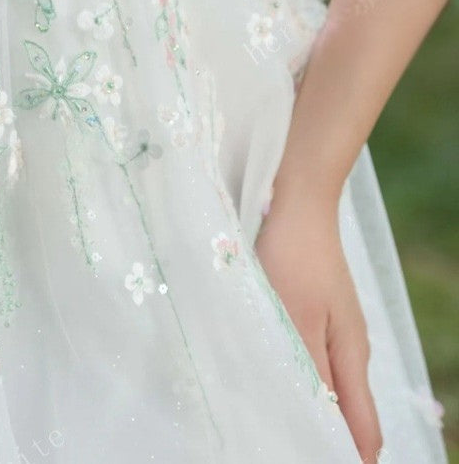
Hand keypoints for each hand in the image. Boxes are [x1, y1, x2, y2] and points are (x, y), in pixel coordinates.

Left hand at [254, 190, 382, 462]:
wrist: (299, 202)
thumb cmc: (293, 256)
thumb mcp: (295, 319)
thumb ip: (310, 373)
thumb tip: (321, 423)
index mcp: (352, 357)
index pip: (364, 430)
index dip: (350, 459)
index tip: (317, 463)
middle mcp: (351, 350)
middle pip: (350, 414)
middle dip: (328, 439)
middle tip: (288, 447)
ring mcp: (337, 331)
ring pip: (331, 387)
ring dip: (313, 410)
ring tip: (278, 426)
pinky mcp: (320, 314)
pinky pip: (318, 362)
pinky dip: (303, 380)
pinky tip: (276, 380)